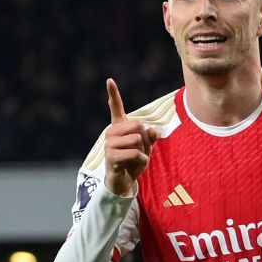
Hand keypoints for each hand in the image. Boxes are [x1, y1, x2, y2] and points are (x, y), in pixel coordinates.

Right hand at [101, 79, 157, 198]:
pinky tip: (135, 165)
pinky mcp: (111, 157)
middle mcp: (111, 132)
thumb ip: (151, 137)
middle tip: (140, 151)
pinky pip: (135, 153)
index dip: (113, 94)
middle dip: (146, 140)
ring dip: (144, 151)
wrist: (123, 182)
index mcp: (119, 127)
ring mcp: (109, 144)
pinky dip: (141, 160)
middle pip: (138, 125)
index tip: (109, 80)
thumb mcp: (147, 148)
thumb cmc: (133, 162)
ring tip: (136, 159)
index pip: (115, 107)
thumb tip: (152, 130)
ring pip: (137, 139)